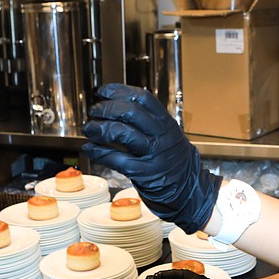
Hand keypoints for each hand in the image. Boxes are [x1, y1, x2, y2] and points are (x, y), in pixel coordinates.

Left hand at [82, 84, 220, 232]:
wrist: (188, 187)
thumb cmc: (172, 159)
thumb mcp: (167, 133)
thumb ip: (148, 120)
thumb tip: (116, 105)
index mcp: (166, 122)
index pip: (142, 98)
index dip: (120, 91)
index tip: (104, 92)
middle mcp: (160, 135)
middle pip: (130, 112)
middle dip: (106, 109)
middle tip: (94, 111)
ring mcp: (152, 154)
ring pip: (121, 133)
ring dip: (99, 129)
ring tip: (90, 129)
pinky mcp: (143, 173)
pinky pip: (116, 159)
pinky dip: (98, 152)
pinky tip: (90, 149)